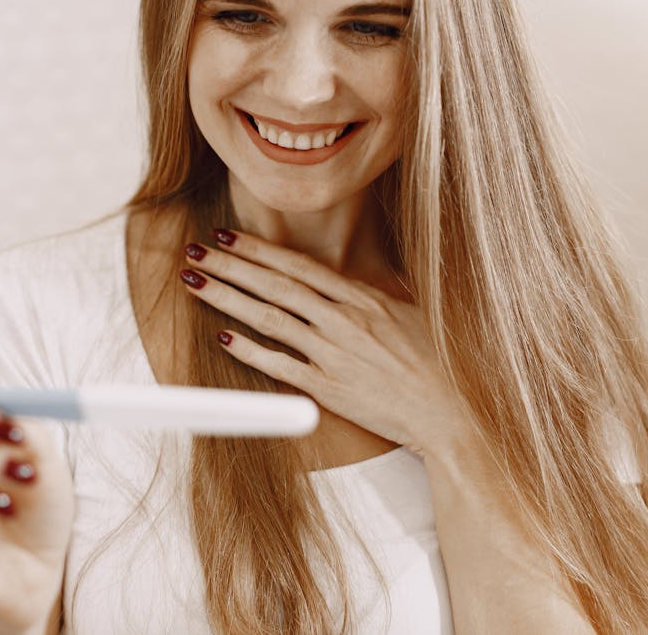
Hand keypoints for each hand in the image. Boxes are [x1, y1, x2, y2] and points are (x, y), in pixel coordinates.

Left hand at [178, 229, 465, 456]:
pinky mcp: (328, 389)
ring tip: (195, 282)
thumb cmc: (439, 363)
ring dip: (227, 297)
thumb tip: (354, 282)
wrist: (451, 413)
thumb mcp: (413, 313)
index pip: (299, 266)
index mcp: (364, 298)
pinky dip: (249, 349)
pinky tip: (221, 335)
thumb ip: (377, 295)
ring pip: (270, 318)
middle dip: (231, 265)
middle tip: (195, 249)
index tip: (228, 236)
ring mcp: (334, 354)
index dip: (258, 250)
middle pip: (276, 286)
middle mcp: (345, 321)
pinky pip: (279, 365)